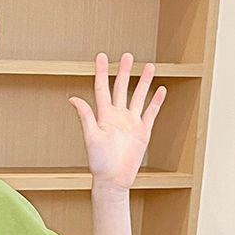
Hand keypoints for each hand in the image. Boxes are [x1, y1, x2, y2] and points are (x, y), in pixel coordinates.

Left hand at [68, 52, 166, 189]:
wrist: (113, 180)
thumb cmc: (99, 162)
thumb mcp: (90, 137)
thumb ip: (85, 116)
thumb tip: (73, 98)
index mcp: (104, 116)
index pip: (102, 89)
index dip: (101, 72)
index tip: (101, 56)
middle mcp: (117, 117)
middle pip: (122, 88)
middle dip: (124, 72)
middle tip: (127, 55)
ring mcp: (131, 123)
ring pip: (138, 97)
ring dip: (143, 82)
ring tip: (148, 66)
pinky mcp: (142, 132)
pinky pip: (151, 113)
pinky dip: (156, 101)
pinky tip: (161, 90)